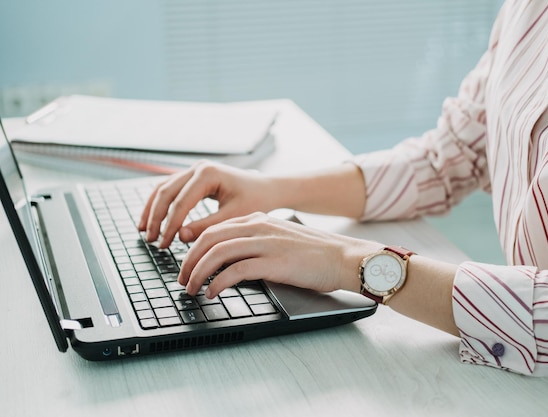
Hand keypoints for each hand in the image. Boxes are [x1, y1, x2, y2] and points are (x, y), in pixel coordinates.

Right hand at [138, 161, 279, 247]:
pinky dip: (159, 205)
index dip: (169, 225)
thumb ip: (207, 226)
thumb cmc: (256, 200)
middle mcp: (198, 167)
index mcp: (208, 174)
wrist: (267, 189)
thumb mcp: (233, 216)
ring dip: (152, 210)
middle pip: (166, 192)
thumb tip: (180, 236)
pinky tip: (153, 221)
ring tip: (144, 232)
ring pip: (163, 189)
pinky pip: (169, 189)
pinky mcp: (193, 177)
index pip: (181, 202)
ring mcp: (194, 170)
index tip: (164, 244)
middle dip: (156, 218)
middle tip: (151, 240)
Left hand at [178, 212, 380, 297]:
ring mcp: (266, 243)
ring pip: (217, 253)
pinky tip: (212, 293)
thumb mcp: (280, 240)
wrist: (344, 257)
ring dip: (198, 273)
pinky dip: (218, 283)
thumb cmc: (316, 254)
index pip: (215, 229)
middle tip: (181, 279)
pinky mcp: (274, 262)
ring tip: (190, 289)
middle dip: (189, 261)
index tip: (187, 265)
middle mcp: (258, 227)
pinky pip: (235, 270)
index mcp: (258, 220)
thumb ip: (256, 244)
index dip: (194, 248)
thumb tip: (231, 263)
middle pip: (209, 238)